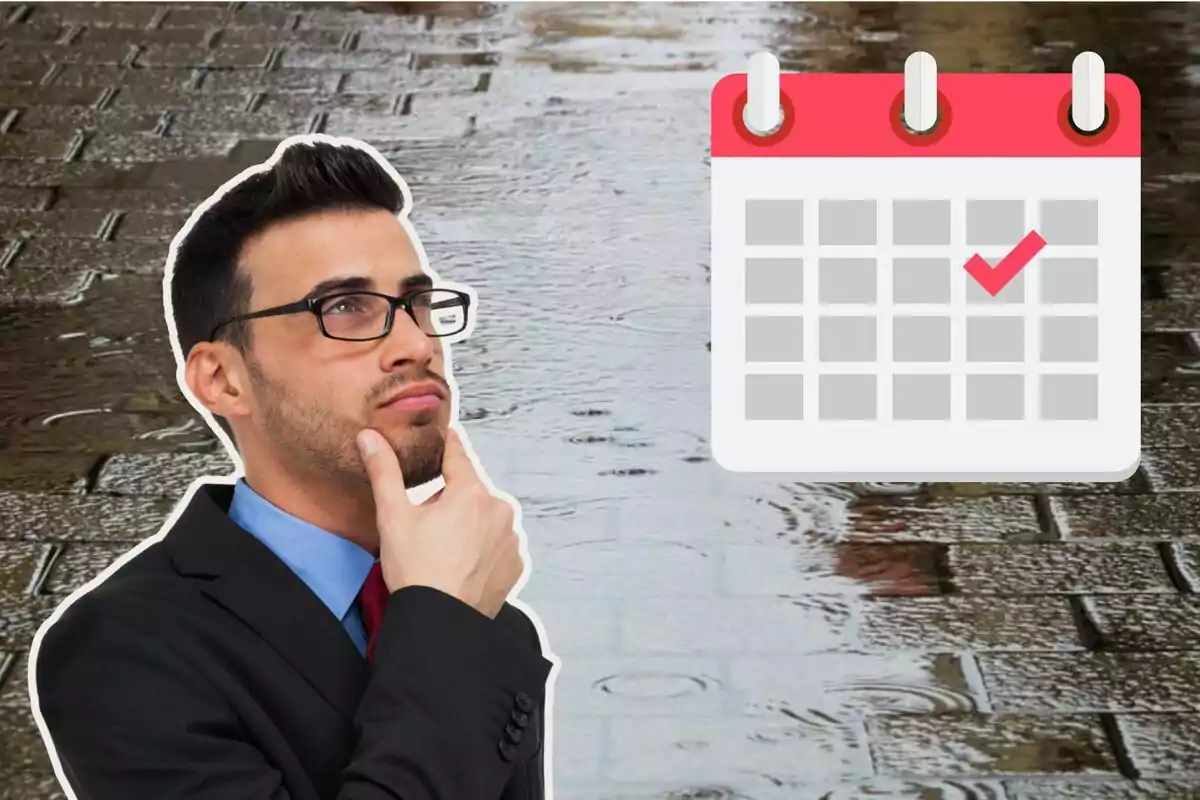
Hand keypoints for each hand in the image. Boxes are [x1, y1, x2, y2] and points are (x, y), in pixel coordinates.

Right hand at [357, 427, 522, 618]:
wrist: (440, 623)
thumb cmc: (415, 570)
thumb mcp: (393, 517)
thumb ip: (384, 471)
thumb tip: (370, 437)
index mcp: (472, 492)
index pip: (459, 455)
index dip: (448, 444)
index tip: (446, 434)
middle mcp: (501, 510)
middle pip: (472, 491)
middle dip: (452, 499)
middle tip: (428, 524)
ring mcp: (513, 539)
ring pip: (487, 518)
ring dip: (470, 523)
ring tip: (444, 549)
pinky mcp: (517, 564)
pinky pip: (498, 544)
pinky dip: (483, 548)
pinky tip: (462, 563)